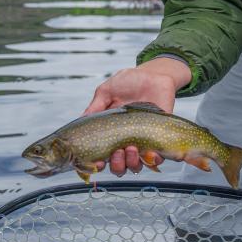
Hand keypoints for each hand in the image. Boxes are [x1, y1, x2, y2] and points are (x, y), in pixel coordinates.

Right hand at [82, 57, 191, 175]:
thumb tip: (81, 120)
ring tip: (131, 148)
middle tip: (117, 152)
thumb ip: (95, 107)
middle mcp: (125, 142)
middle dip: (116, 165)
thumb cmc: (129, 82)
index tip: (98, 163)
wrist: (154, 74)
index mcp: (110, 134)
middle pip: (119, 167)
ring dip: (132, 163)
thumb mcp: (107, 92)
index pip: (103, 157)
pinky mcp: (160, 138)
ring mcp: (143, 142)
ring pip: (136, 166)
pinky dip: (153, 160)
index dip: (98, 165)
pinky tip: (149, 152)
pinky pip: (157, 158)